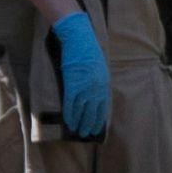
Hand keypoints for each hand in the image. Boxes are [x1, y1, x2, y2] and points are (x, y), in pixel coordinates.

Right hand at [49, 8, 112, 140]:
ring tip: (76, 131)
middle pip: (93, 112)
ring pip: (82, 111)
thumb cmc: (88, 50)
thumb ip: (98, 81)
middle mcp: (96, 89)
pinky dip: (69, 114)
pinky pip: (71, 105)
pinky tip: (68, 122)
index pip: (103, 106)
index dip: (99, 118)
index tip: (96, 127)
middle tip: (86, 133)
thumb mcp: (99, 67)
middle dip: (89, 124)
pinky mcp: (73, 86)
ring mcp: (85, 88)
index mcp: (104, 84)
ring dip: (79, 123)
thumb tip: (95, 92)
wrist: (79, 39)